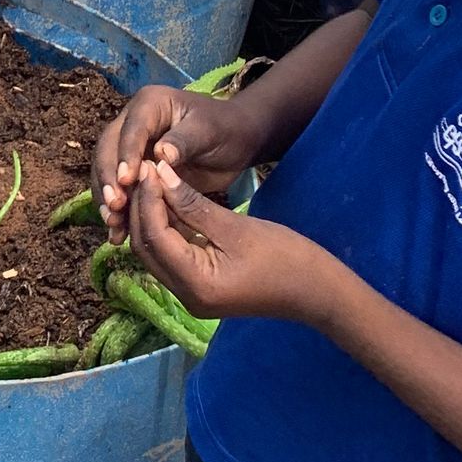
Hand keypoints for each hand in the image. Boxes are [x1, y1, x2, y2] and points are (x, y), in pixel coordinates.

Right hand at [94, 83, 256, 238]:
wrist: (236, 140)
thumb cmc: (225, 130)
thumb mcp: (209, 131)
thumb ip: (184, 141)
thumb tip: (160, 155)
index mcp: (149, 105)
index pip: (131, 130)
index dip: (126, 155)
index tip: (126, 181)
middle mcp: (132, 122)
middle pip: (109, 149)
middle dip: (109, 179)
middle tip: (114, 207)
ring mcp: (131, 146)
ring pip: (108, 171)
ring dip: (107, 197)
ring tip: (113, 224)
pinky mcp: (135, 169)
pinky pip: (120, 189)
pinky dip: (117, 210)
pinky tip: (118, 232)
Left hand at [128, 162, 343, 327]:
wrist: (319, 291)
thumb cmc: (286, 257)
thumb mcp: (236, 227)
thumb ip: (193, 203)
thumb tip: (159, 172)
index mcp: (195, 285)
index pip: (153, 236)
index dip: (147, 199)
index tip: (149, 166)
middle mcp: (186, 296)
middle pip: (146, 246)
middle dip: (142, 207)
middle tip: (147, 170)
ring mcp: (192, 295)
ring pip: (156, 251)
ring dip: (151, 216)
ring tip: (155, 179)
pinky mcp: (200, 287)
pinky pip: (172, 255)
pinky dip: (167, 228)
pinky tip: (169, 200)